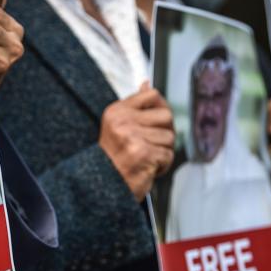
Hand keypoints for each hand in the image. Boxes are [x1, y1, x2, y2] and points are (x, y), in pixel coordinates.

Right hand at [98, 82, 174, 200]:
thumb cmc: (110, 159)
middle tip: (151, 143)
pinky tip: (147, 167)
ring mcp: (133, 137)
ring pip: (169, 137)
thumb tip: (146, 84)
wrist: (100, 186)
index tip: (156, 120)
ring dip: (162, 151)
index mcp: (116, 112)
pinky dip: (162, 165)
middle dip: (164, 132)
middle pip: (166, 116)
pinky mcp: (144, 153)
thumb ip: (135, 106)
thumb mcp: (116, 126)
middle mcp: (123, 122)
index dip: (160, 108)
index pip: (151, 95)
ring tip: (145, 158)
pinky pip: (168, 154)